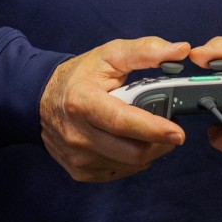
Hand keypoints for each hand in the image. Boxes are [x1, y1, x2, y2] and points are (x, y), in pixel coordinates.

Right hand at [40, 37, 189, 181]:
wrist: (39, 99)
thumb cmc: (79, 76)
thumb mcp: (110, 55)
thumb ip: (146, 51)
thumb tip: (182, 50)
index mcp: (83, 102)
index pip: (123, 122)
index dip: (154, 129)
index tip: (178, 133)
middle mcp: (78, 134)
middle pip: (132, 151)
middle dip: (160, 143)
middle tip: (171, 130)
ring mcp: (77, 156)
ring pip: (129, 165)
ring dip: (149, 151)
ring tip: (150, 132)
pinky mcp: (78, 170)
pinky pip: (118, 172)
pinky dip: (132, 161)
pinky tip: (131, 143)